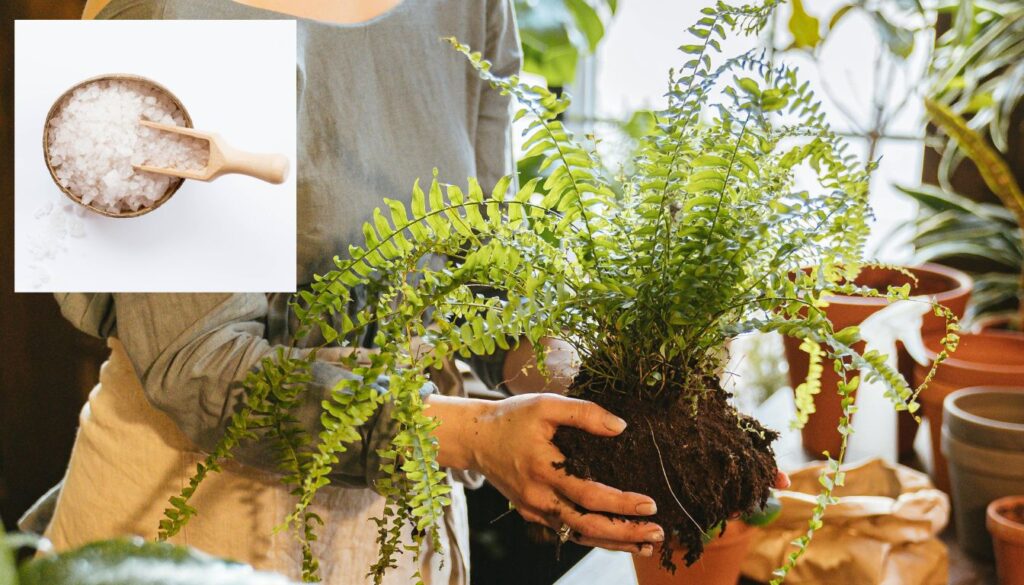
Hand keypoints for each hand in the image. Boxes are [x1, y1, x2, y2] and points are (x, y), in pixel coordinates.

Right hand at [429, 393, 663, 555]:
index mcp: (543, 468)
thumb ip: (584, 413)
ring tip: (645, 546)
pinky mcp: (531, 512)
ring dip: (613, 542)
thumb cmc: (512, 417)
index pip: (589, 494)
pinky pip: (565, 531)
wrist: (475, 438)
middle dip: (625, 534)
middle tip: (658, 534)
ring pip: (577, 535)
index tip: (650, 505)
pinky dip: (592, 537)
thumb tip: (620, 427)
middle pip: (586, 525)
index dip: (621, 504)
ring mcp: (533, 508)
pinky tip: (615, 538)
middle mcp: (538, 496)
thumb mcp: (546, 404)